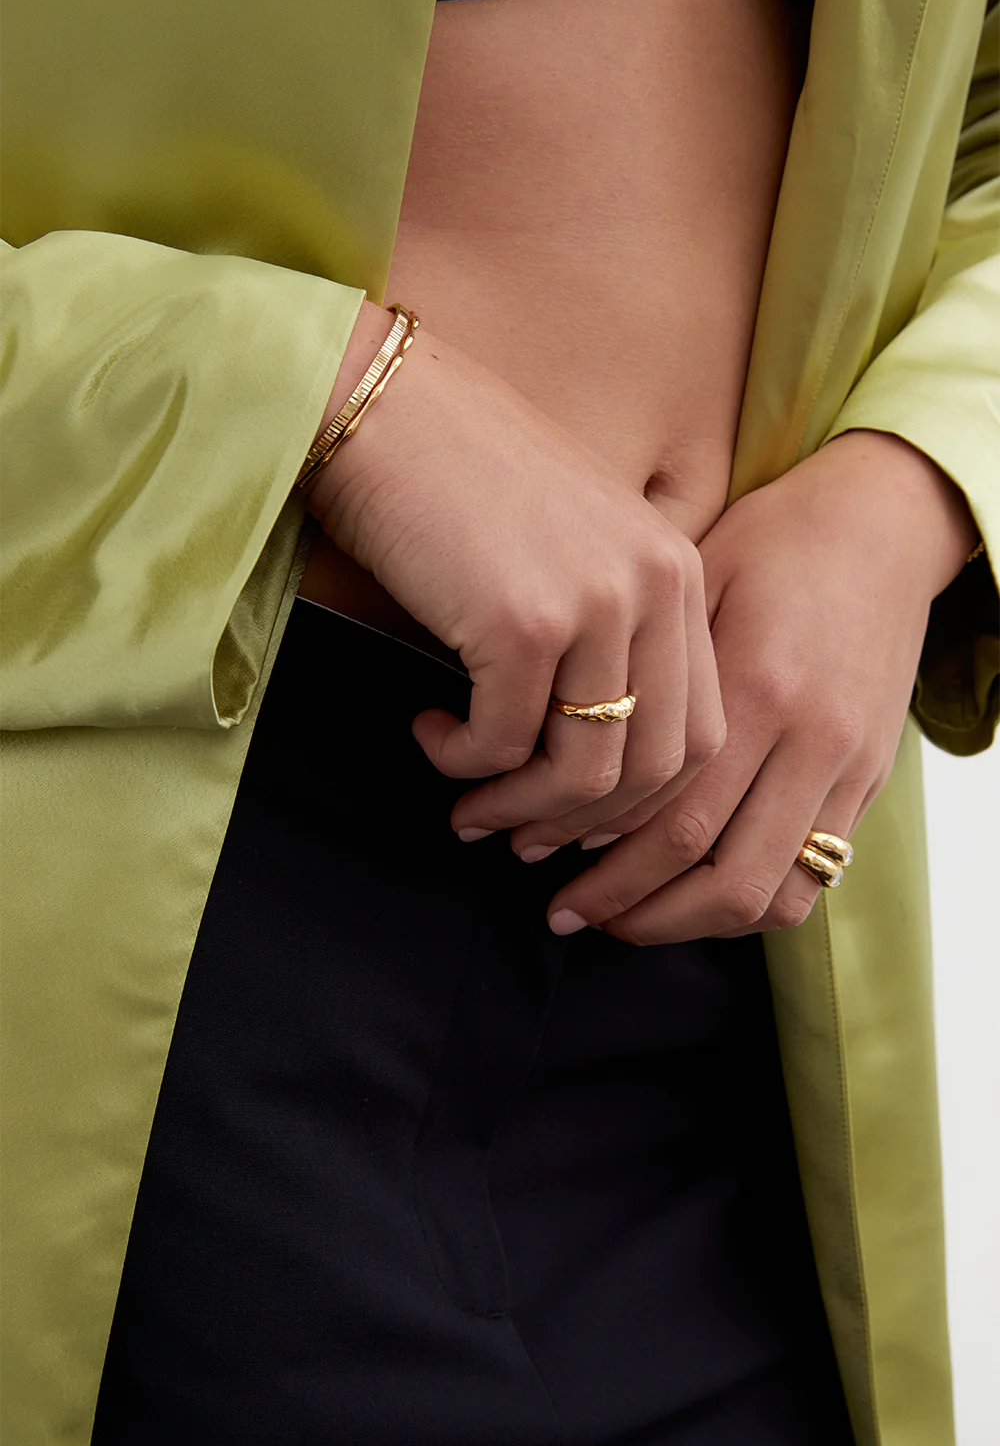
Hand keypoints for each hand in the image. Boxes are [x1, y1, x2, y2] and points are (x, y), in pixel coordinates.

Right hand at [307, 304, 724, 833]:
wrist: (384, 407)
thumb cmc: (463, 482)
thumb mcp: (571, 551)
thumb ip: (605, 639)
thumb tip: (584, 764)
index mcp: (677, 572)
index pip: (699, 733)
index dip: (640, 800)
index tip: (580, 820)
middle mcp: (654, 586)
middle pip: (655, 767)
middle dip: (584, 823)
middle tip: (522, 841)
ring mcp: (593, 603)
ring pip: (585, 771)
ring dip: (520, 808)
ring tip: (467, 802)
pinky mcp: (521, 621)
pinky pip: (503, 742)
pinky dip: (462, 759)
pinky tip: (428, 730)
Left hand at [541, 430, 979, 939]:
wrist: (880, 521)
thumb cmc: (769, 541)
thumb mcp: (696, 582)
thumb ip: (650, 675)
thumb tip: (574, 763)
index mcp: (760, 687)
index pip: (674, 818)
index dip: (597, 858)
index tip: (530, 857)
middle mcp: (813, 741)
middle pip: (719, 876)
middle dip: (630, 909)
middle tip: (566, 910)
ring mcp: (849, 768)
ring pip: (772, 897)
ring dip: (688, 923)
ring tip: (624, 915)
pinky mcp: (870, 780)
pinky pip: (814, 879)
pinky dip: (747, 906)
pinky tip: (691, 894)